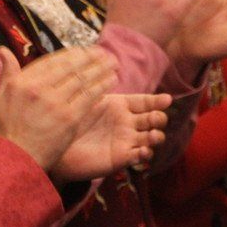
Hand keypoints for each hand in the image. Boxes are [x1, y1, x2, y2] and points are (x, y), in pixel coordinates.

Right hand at [0, 46, 117, 171]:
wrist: (17, 156)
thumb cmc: (9, 127)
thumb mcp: (2, 95)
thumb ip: (8, 72)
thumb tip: (3, 49)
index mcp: (23, 81)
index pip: (51, 61)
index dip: (71, 54)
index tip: (83, 51)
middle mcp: (39, 88)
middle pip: (70, 67)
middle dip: (90, 57)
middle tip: (103, 53)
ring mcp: (55, 103)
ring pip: (82, 79)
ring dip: (100, 69)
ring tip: (112, 63)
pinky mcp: (69, 118)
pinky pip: (89, 97)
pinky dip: (102, 86)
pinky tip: (111, 80)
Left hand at [51, 93, 171, 181]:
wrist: (59, 146)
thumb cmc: (72, 120)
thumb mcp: (87, 102)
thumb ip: (98, 88)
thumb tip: (109, 68)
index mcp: (121, 106)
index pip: (145, 101)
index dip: (157, 101)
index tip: (167, 99)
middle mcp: (128, 123)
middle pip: (153, 119)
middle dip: (158, 118)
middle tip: (155, 118)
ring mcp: (127, 140)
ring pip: (152, 138)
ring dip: (156, 136)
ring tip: (153, 135)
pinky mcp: (122, 157)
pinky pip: (139, 156)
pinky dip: (145, 153)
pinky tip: (142, 151)